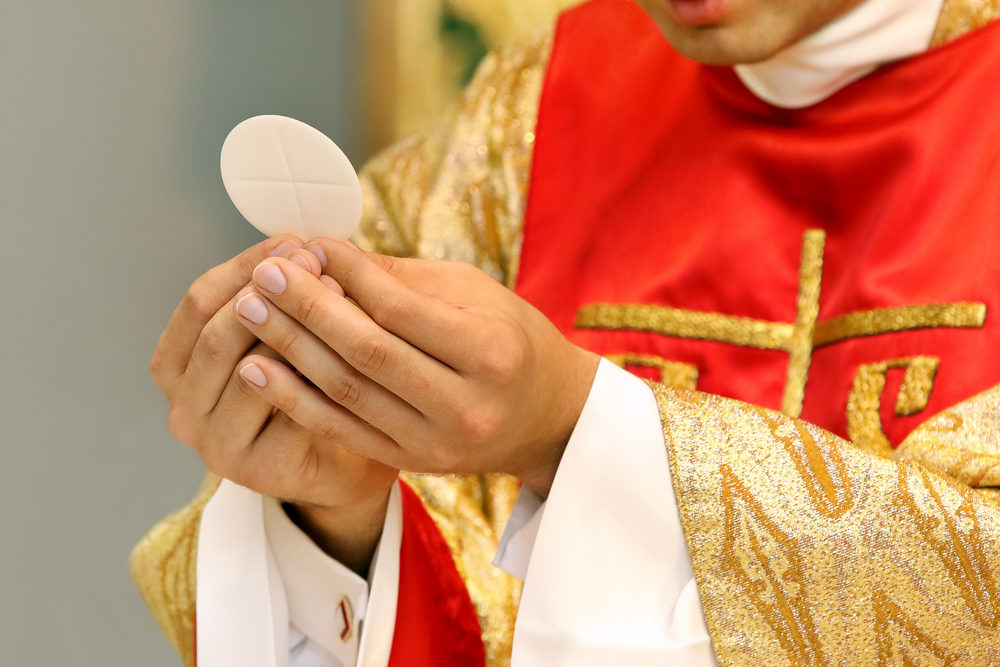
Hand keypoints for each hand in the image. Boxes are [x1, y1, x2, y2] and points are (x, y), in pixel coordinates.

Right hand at [151, 236, 396, 571]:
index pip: (199, 302)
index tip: (293, 242)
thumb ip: (277, 296)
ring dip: (297, 329)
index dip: (246, 266)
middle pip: (217, 335)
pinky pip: (289, 412)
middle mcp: (183, 410)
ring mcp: (216, 446)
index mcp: (175, 367)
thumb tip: (298, 245)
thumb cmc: (310, 387)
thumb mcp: (282, 334)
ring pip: (252, 373)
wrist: (344, 461)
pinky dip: (320, 374)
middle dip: (272, 293)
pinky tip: (350, 347)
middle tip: (317, 263)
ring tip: (340, 295)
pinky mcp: (259, 472)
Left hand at [232, 239, 599, 496]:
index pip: (402, 309)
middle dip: (307, 308)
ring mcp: (436, 442)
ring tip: (247, 309)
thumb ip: (402, 279)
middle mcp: (465, 404)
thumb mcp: (476, 294)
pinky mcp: (411, 462)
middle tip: (263, 274)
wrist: (546, 420)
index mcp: (492, 351)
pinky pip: (341, 429)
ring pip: (347, 392)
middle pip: (368, 352)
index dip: (348, 276)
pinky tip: (256, 369)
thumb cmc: (510, 339)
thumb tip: (327, 254)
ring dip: (290, 349)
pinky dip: (295, 398)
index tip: (308, 245)